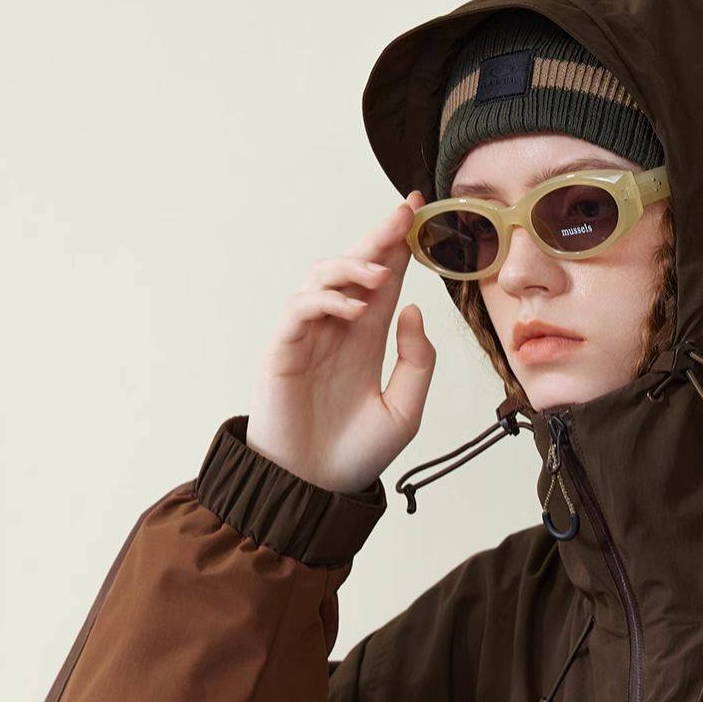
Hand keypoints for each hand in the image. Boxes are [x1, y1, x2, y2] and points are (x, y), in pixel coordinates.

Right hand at [246, 194, 436, 493]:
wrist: (316, 489)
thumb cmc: (354, 455)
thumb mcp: (405, 410)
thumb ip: (416, 361)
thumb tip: (414, 308)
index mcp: (365, 341)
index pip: (385, 283)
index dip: (399, 247)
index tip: (420, 213)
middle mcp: (336, 331)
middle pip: (355, 268)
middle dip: (378, 237)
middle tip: (403, 212)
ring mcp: (307, 337)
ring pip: (323, 278)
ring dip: (353, 267)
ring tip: (381, 273)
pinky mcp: (283, 349)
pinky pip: (301, 308)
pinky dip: (326, 300)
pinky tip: (353, 309)